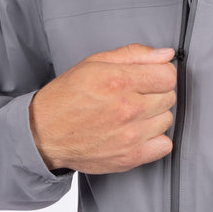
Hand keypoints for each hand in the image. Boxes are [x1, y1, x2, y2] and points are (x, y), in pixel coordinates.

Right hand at [29, 43, 176, 173]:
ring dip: (155, 115)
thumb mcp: (96, 62)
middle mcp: (128, 109)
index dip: (160, 73)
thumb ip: (135, 54)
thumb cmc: (68, 96)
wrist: (43, 133)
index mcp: (120, 81)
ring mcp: (130, 136)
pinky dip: (156, 139)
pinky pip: (164, 145)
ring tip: (134, 113)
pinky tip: (139, 132)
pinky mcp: (129, 158)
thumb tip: (166, 53)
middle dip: (156, 92)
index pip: (168, 75)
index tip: (150, 77)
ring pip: (167, 119)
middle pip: (169, 96)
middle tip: (137, 95)